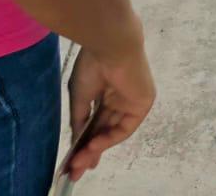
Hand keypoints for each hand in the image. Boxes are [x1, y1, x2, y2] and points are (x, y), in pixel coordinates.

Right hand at [64, 40, 156, 180]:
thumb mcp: (80, 97)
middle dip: (89, 150)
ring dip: (96, 148)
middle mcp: (120, 96)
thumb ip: (80, 120)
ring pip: (113, 130)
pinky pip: (125, 127)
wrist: (110, 45)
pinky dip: (109, 139)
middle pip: (104, 129)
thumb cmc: (93, 65)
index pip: (96, 120)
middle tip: (76, 169)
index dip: (84, 139)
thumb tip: (77, 141)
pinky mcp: (143, 103)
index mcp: (106, 89)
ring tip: (80, 163)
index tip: (73, 159)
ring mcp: (132, 100)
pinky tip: (94, 145)